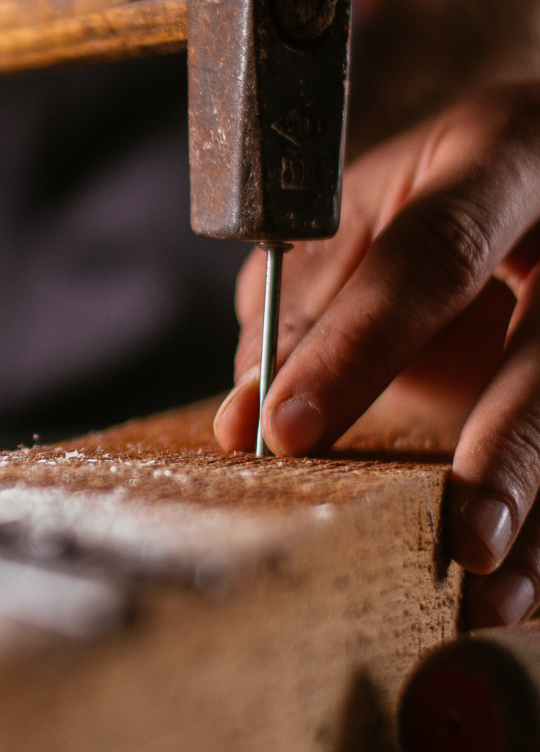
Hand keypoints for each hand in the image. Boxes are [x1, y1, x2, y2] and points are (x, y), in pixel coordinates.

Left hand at [214, 87, 539, 626]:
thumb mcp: (355, 217)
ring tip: (495, 597)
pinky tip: (524, 594)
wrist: (539, 164)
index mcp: (499, 154)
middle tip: (460, 539)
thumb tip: (241, 424)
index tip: (289, 427)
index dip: (360, 345)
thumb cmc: (429, 199)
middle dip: (506, 448)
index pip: (432, 254)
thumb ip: (298, 309)